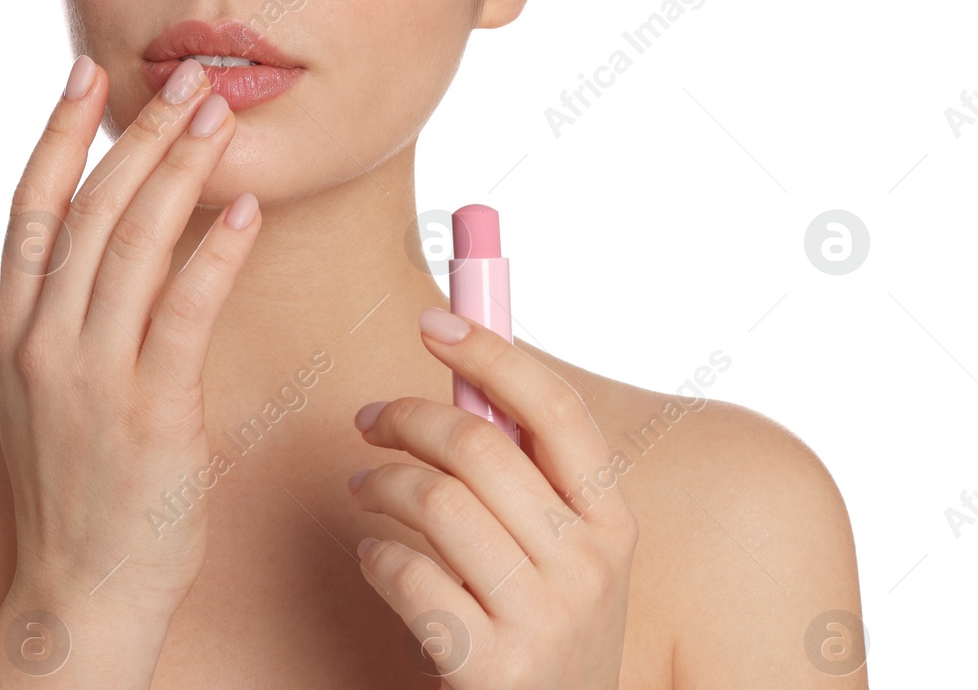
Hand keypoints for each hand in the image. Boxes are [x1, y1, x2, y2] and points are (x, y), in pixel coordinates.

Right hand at [0, 54, 259, 627]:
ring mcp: (93, 377)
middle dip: (143, 134)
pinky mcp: (151, 412)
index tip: (86, 72)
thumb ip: (64, 315)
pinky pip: (185, 311)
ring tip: (220, 117)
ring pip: (135, 245)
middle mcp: (43, 343)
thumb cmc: (76, 487)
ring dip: (182, 170)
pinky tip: (244, 210)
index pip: (31, 208)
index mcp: (15, 331)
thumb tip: (100, 240)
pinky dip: (216, 253)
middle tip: (189, 80)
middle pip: (92, 210)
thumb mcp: (45, 390)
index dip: (59, 133)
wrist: (81, 592)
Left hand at [346, 307, 636, 686]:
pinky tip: (374, 557)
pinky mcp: (491, 669)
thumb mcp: (564, 553)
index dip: (491, 353)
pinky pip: (408, 576)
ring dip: (381, 483)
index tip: (432, 322)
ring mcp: (544, 621)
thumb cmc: (542, 627)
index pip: (556, 410)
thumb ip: (528, 474)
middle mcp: (589, 567)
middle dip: (407, 416)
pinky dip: (375, 556)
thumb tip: (465, 364)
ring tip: (364, 489)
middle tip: (370, 420)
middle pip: (480, 446)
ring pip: (436, 502)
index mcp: (612, 523)